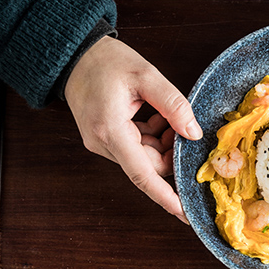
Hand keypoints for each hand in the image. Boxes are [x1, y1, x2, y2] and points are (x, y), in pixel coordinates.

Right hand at [64, 37, 201, 222]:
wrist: (74, 54)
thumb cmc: (105, 61)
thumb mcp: (145, 75)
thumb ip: (173, 104)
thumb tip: (194, 133)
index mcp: (110, 131)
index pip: (143, 176)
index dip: (167, 198)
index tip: (186, 214)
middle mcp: (104, 144)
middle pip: (151, 166)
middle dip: (172, 153)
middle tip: (182, 127)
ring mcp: (103, 144)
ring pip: (146, 158)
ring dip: (163, 143)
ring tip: (166, 117)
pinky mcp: (106, 141)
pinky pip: (137, 149)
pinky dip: (153, 138)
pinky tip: (156, 118)